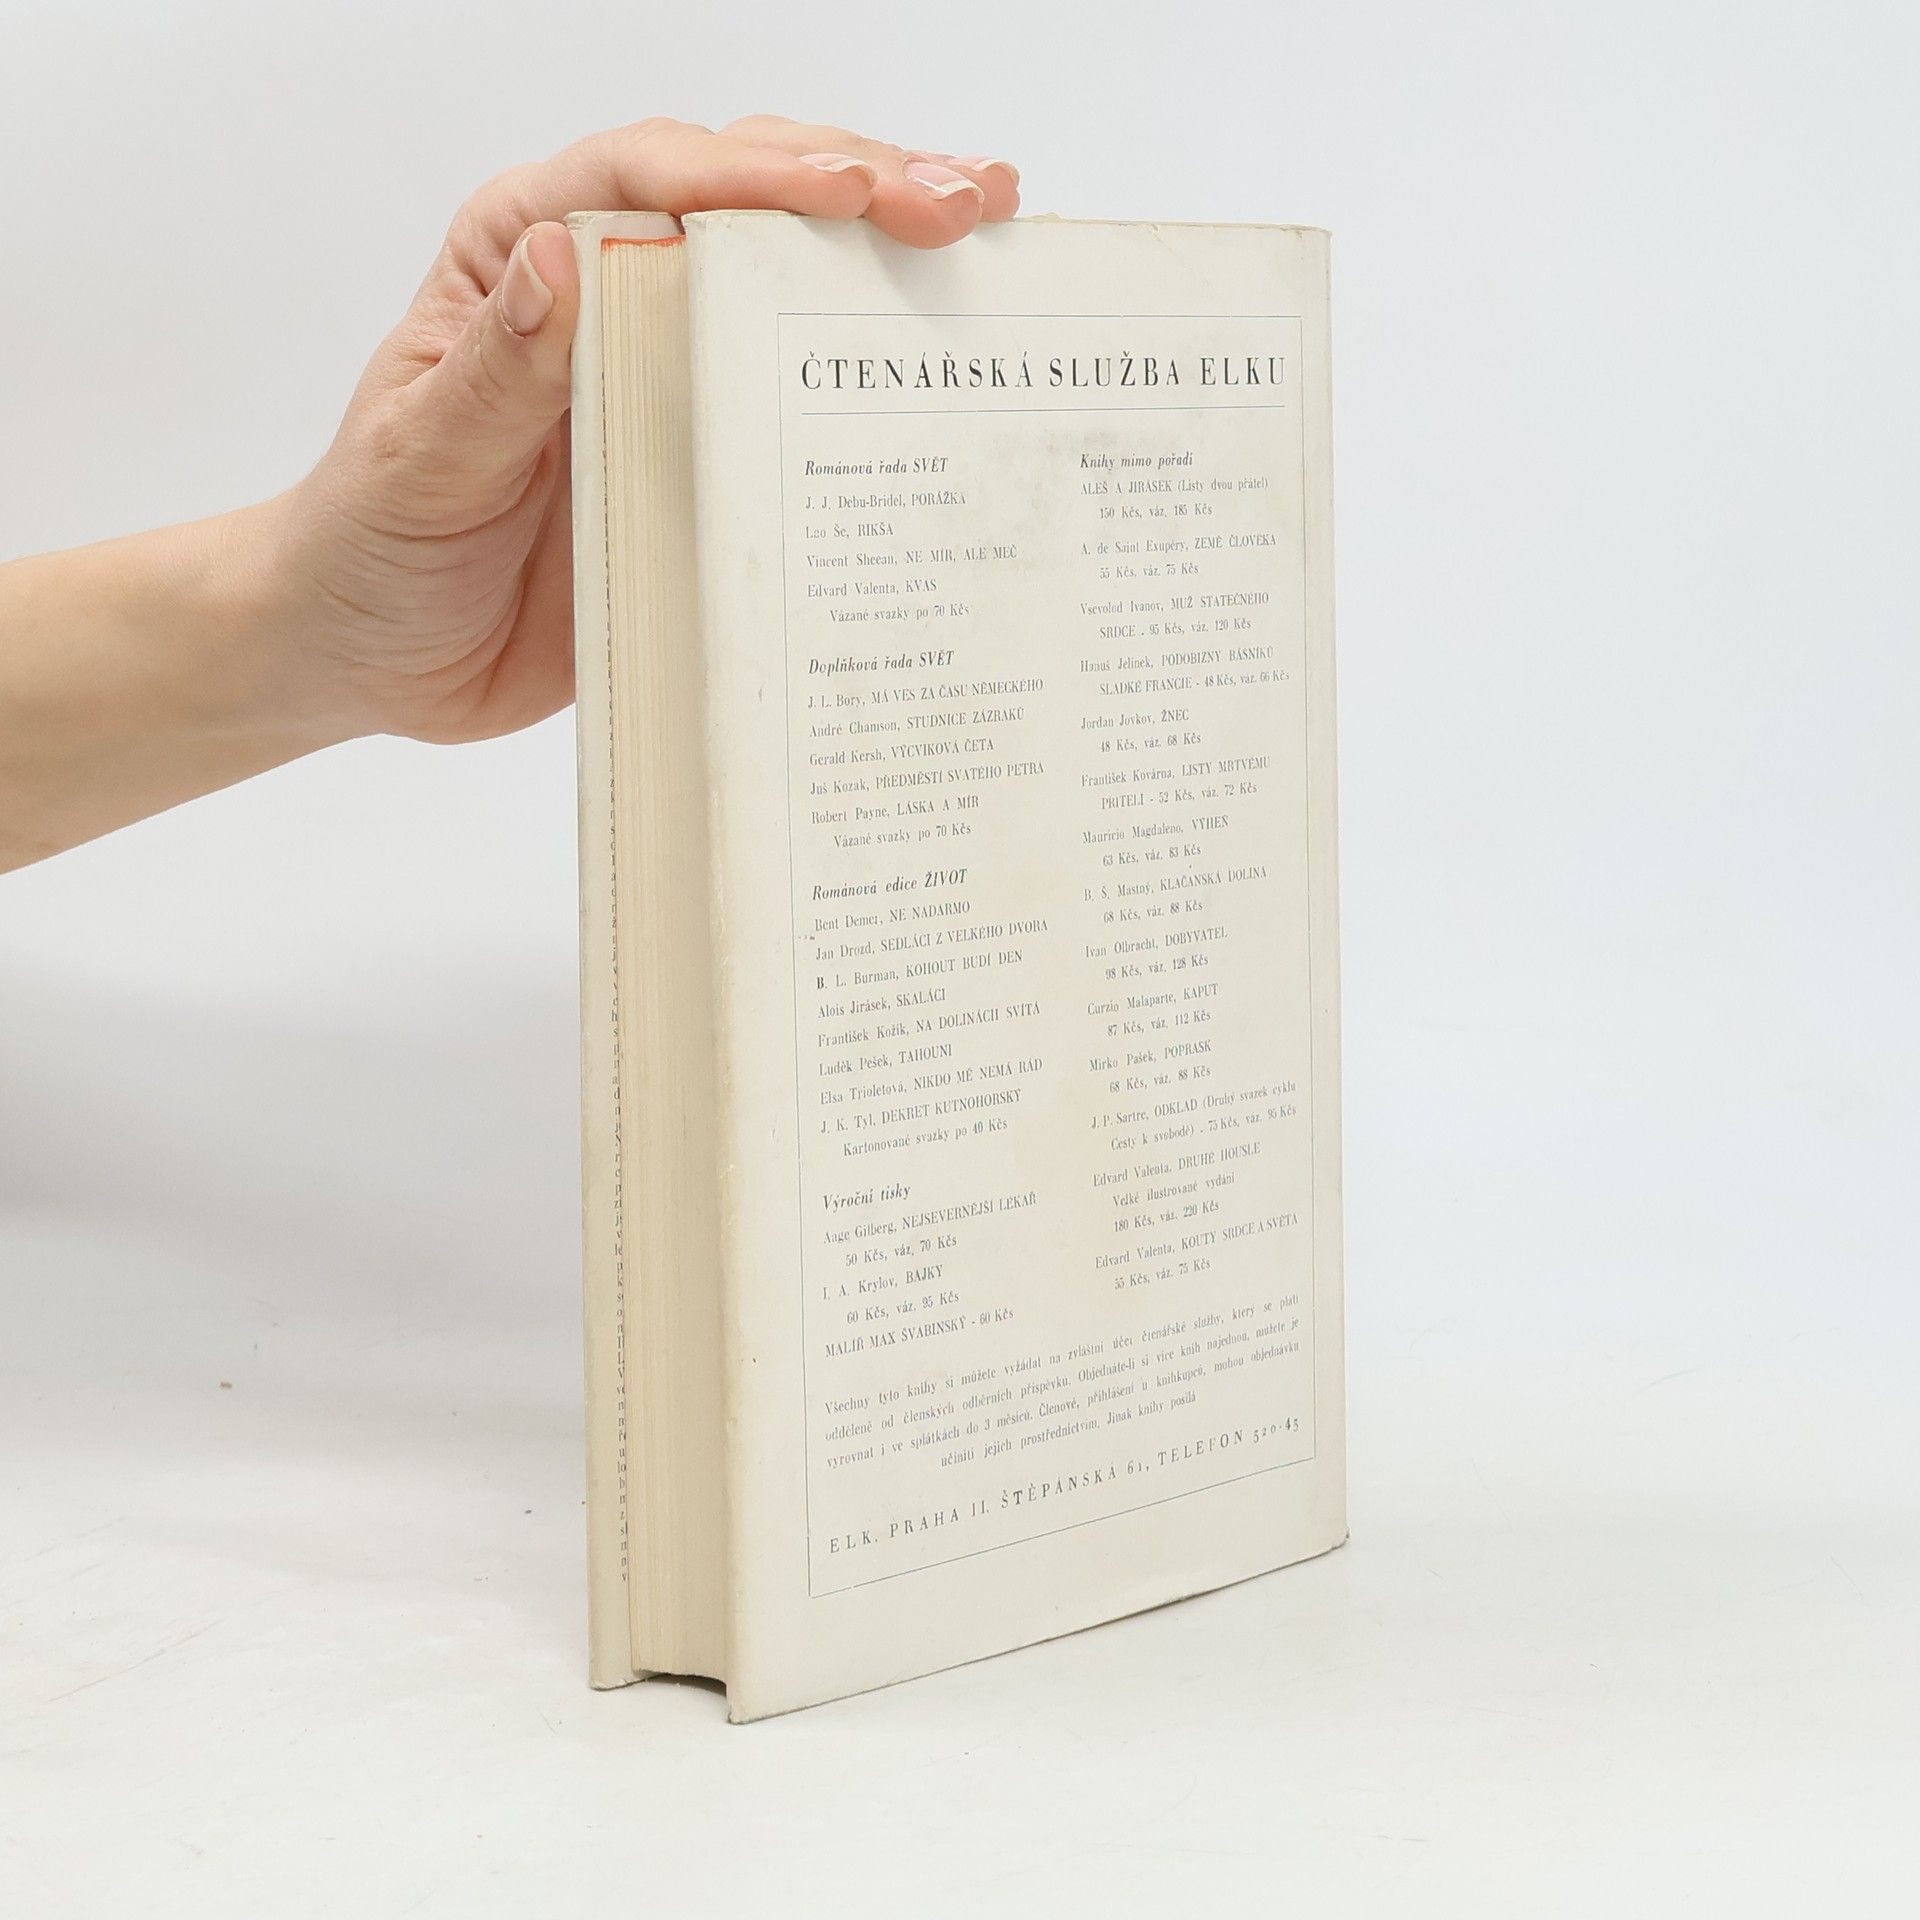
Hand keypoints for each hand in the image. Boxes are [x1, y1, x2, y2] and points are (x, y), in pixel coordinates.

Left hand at [268, 117, 1021, 747]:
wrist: (375, 654)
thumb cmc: (371, 545)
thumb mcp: (422, 461)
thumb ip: (495, 372)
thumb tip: (560, 261)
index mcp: (524, 258)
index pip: (648, 182)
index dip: (758, 176)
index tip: (855, 192)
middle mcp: (605, 291)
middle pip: (743, 199)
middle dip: (864, 185)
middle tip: (967, 202)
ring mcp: (662, 366)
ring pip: (786, 275)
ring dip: (891, 248)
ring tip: (994, 230)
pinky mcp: (701, 448)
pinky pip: (793, 395)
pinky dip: (871, 369)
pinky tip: (947, 348)